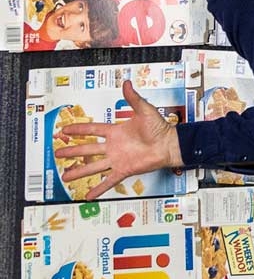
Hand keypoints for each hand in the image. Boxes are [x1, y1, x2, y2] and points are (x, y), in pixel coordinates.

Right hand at [55, 79, 183, 200]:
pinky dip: (99, 189)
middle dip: (72, 151)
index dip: (78, 129)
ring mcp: (117, 159)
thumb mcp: (144, 110)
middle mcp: (114, 146)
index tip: (64, 129)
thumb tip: (127, 83)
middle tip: (57, 154)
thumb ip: (133, 98)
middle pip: (88, 148)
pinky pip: (109, 180)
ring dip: (79, 171)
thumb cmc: (160, 127)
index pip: (92, 129)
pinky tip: (88, 195)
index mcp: (116, 131)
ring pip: (93, 166)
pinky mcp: (124, 170)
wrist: (170, 144)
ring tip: (65, 177)